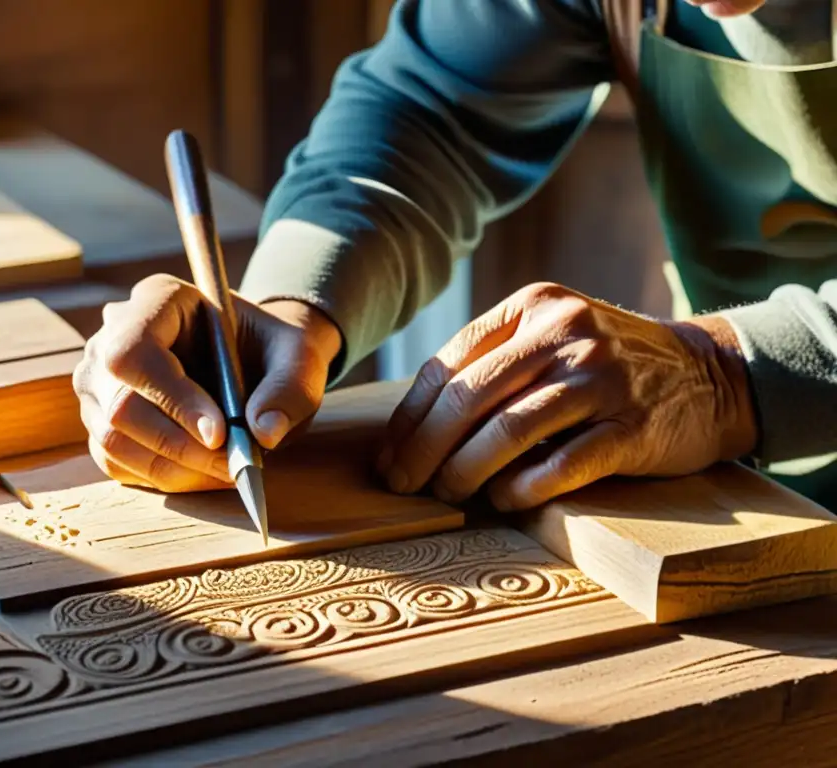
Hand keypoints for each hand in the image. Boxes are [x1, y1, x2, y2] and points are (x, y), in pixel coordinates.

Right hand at [73, 274, 341, 491]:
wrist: (258, 364)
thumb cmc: (273, 352)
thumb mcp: (298, 357)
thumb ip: (290, 388)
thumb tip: (264, 432)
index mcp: (158, 300)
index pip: (135, 350)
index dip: (172, 397)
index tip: (220, 434)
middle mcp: (112, 337)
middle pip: (120, 404)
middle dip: (179, 445)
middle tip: (232, 465)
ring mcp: (98, 382)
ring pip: (112, 439)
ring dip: (173, 468)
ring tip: (224, 471)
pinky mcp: (101, 421)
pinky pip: (115, 462)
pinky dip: (161, 476)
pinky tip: (202, 473)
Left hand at [376, 282, 757, 509]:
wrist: (709, 376)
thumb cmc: (609, 366)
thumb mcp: (553, 337)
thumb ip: (495, 363)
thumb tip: (415, 426)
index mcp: (534, 305)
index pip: (450, 363)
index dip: (411, 416)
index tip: (390, 455)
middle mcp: (564, 332)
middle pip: (470, 396)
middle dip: (424, 447)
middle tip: (402, 484)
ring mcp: (600, 377)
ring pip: (508, 430)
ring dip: (465, 471)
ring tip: (447, 494)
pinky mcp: (631, 426)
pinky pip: (560, 464)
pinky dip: (521, 489)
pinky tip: (503, 500)